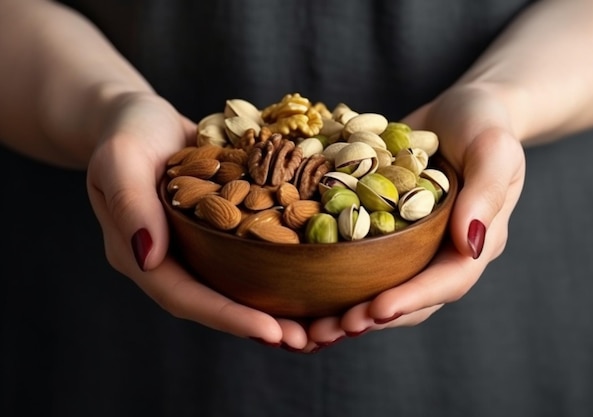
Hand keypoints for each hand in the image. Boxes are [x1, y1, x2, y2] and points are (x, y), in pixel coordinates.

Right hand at [85, 92, 311, 348]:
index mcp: (143, 256)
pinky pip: (250, 253)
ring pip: (238, 284)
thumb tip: (147, 259)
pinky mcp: (221, 228)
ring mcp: (198, 246)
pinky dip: (279, 267)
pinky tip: (315, 271)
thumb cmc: (126, 132)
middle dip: (260, 322)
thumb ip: (131, 206)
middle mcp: (174, 260)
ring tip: (318, 321)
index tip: (272, 332)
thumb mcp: (120, 160)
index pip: (185, 297)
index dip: (228, 317)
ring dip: (276, 303)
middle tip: (306, 339)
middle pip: (217, 301)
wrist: (144, 117)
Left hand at [307, 84, 525, 344]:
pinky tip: (297, 290)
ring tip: (306, 329)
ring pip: (379, 287)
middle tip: (328, 332)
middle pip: (409, 299)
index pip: (447, 281)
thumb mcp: (494, 148)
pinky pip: (359, 260)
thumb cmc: (483, 123)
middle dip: (370, 318)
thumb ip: (487, 192)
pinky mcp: (383, 231)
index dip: (413, 300)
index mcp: (474, 242)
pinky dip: (333, 278)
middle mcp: (440, 253)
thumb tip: (472, 243)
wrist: (456, 112)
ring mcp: (411, 246)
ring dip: (345, 311)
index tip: (376, 311)